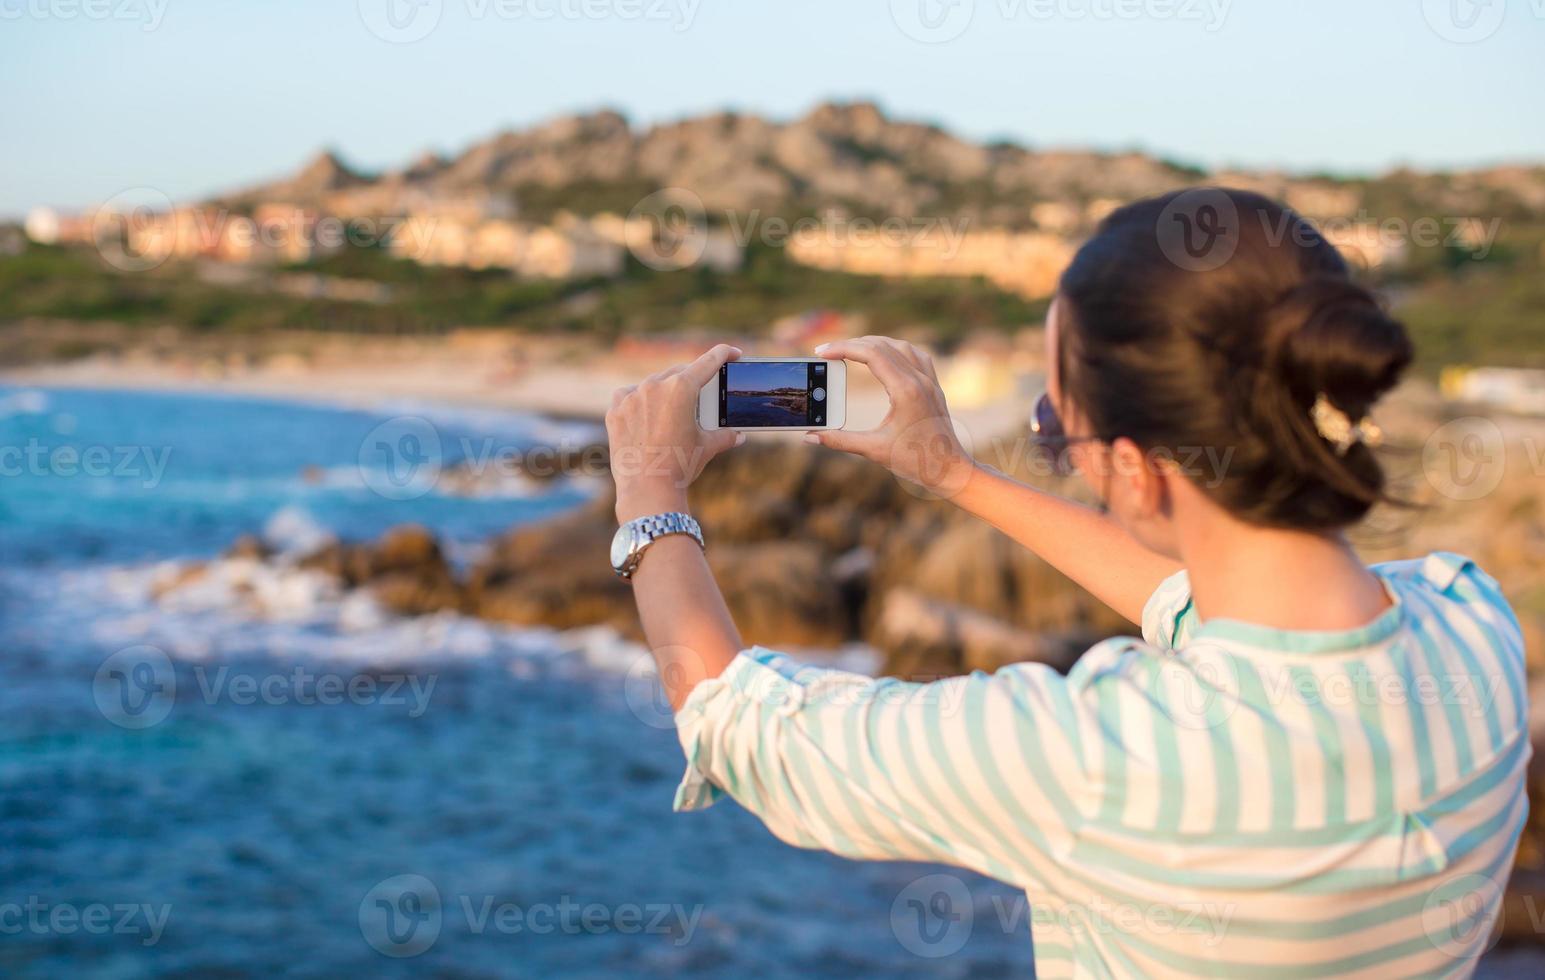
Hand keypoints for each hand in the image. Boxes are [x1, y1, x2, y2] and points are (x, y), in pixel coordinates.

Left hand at [607, 344, 743, 521]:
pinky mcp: (615, 411)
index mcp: (682, 388)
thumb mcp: (706, 447)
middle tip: (702, 389)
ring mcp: (632, 397)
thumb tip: (738, 436)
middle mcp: (655, 385)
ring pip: (653, 384)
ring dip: (665, 391)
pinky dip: (639, 400)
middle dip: (692, 379)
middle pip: (679, 373)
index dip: (724, 354)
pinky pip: (628, 396)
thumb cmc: (680, 466)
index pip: (708, 362)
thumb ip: (724, 436)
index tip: (733, 353)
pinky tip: (645, 412)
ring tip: (672, 408)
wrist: (647, 490)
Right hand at [806, 336, 975, 496]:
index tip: (822, 352)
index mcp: (906, 391)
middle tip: (827, 352)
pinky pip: (915, 355)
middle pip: (882, 346)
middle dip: (851, 345)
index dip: (843, 348)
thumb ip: (840, 441)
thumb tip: (810, 436)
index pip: (871, 354)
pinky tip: (885, 355)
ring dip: (873, 343)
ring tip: (849, 350)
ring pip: (899, 346)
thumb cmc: (915, 462)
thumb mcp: (873, 450)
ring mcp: (929, 381)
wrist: (950, 469)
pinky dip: (895, 349)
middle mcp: (919, 380)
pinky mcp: (933, 386)